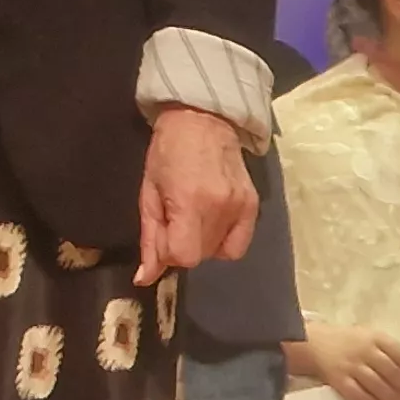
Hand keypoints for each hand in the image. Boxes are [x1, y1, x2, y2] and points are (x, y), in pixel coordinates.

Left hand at [134, 107, 255, 285]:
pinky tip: (213, 223)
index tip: (163, 232)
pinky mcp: (254, 206)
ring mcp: (242, 208)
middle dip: (183, 245)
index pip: (184, 256)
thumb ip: (150, 238)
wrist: (203, 120)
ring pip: (218, 253)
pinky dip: (223, 242)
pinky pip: (238, 246)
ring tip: (193, 216)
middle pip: (200, 256)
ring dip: (201, 243)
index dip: (168, 252)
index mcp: (190, 202)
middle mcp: (221, 209)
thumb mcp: (149, 193)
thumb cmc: (167, 153)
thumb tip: (144, 278)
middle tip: (176, 217)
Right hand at [297, 322, 399, 399]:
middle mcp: (364, 350)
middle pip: (391, 372)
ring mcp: (351, 365)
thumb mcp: (368, 338)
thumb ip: (386, 352)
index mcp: (375, 337)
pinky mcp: (338, 379)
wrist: (313, 343)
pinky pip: (357, 395)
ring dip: (390, 398)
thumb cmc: (347, 343)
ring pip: (376, 385)